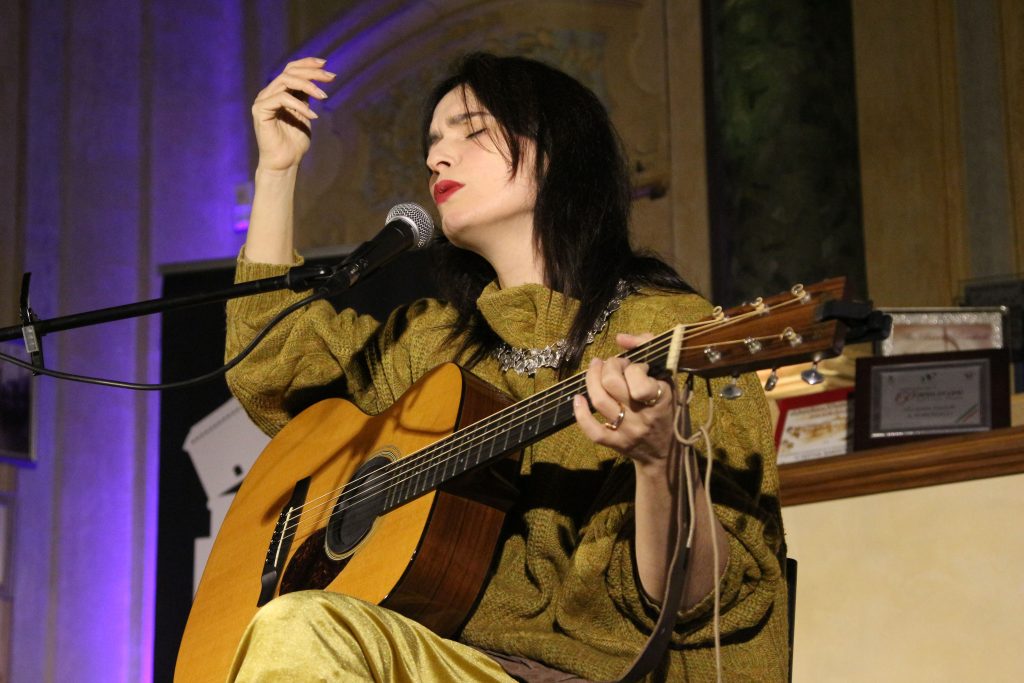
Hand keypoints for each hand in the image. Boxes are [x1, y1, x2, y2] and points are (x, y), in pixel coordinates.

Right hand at [252, 57, 335, 171]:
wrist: (285, 163)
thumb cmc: (295, 143)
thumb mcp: (305, 115)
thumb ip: (306, 98)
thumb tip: (317, 81)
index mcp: (279, 92)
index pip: (291, 70)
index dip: (307, 64)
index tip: (325, 64)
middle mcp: (269, 93)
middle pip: (289, 72)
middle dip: (312, 72)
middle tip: (331, 77)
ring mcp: (263, 100)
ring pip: (285, 81)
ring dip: (308, 86)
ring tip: (324, 96)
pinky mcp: (260, 110)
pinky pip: (282, 99)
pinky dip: (299, 105)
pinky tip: (312, 116)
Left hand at [572, 333, 674, 470]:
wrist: (667, 450)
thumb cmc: (668, 408)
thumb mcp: (668, 378)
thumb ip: (648, 348)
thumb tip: (620, 338)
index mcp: (661, 397)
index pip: (637, 375)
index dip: (632, 365)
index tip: (634, 365)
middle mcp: (643, 414)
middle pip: (612, 383)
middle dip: (608, 366)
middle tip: (611, 363)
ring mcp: (628, 430)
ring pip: (600, 401)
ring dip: (592, 379)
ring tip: (595, 369)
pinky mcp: (616, 444)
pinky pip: (592, 430)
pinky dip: (581, 413)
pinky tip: (578, 399)